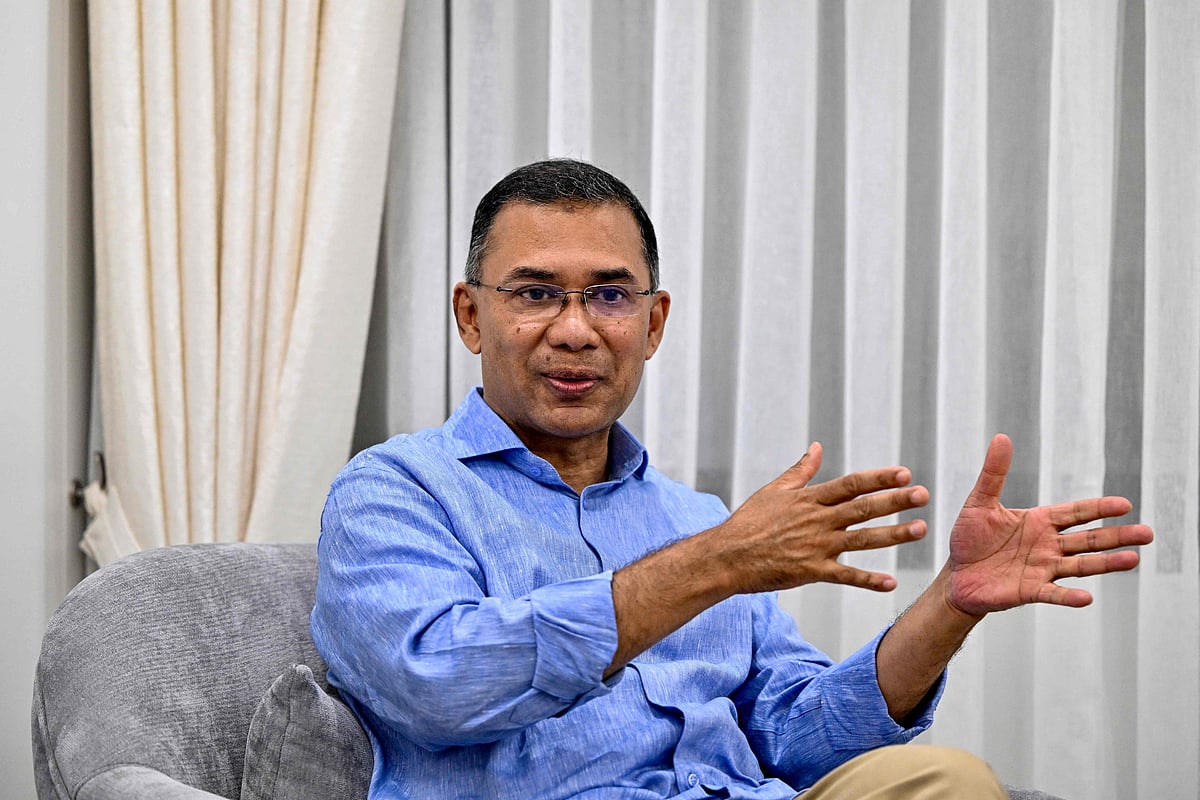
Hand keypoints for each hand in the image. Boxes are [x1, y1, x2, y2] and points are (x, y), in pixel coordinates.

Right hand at [717, 442, 929, 594]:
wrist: (727, 556)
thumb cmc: (748, 522)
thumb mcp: (774, 491)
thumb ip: (801, 471)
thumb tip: (817, 447)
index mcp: (810, 499)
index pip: (851, 484)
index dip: (879, 478)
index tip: (904, 473)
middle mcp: (817, 520)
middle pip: (863, 508)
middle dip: (896, 501)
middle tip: (923, 494)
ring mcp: (816, 546)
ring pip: (861, 539)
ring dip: (892, 535)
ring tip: (919, 529)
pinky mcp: (811, 571)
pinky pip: (845, 577)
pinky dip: (868, 580)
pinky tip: (890, 582)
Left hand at [945, 434, 1153, 616]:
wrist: (956, 574)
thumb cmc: (969, 537)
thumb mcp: (980, 502)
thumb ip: (994, 474)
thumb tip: (1001, 437)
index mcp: (1040, 521)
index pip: (1076, 513)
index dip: (1099, 508)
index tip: (1126, 504)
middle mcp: (1048, 545)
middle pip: (1089, 539)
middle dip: (1118, 536)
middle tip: (1148, 533)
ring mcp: (1042, 569)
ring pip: (1081, 565)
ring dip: (1107, 563)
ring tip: (1134, 559)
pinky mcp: (1029, 591)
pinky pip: (1053, 594)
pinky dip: (1069, 597)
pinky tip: (1087, 599)